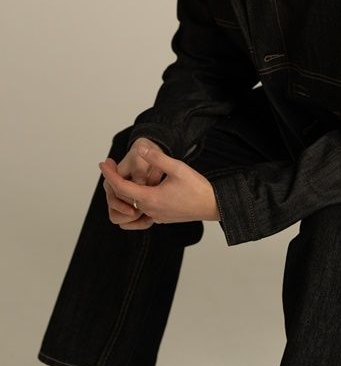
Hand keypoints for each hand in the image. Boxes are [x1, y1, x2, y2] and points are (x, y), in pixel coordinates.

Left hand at [100, 141, 220, 229]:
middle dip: (113, 181)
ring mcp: (155, 216)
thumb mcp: (177, 167)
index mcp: (150, 198)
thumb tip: (139, 148)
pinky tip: (138, 191)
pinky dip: (134, 201)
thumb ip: (157, 158)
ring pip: (131, 205)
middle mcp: (149, 210)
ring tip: (121, 177)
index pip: (121, 187)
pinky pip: (141, 212)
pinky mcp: (162, 218)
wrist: (212, 205)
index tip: (103, 163)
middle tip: (110, 165)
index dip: (109, 174)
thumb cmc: (197, 187)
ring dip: (123, 192)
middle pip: (123, 197)